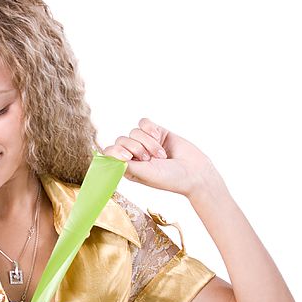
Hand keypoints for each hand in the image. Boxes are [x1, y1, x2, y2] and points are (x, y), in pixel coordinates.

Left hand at [102, 117, 218, 197]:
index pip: (110, 152)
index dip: (116, 151)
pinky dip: (151, 129)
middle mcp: (134, 155)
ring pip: (134, 131)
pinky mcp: (156, 132)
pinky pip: (144, 122)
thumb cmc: (169, 179)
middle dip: (137, 148)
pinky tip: (160, 138)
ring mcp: (145, 142)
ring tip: (161, 155)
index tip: (128, 157)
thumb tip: (106, 153)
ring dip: (149, 142)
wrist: (195, 172)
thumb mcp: (144, 174)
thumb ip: (124, 164)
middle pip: (121, 139)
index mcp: (127, 167)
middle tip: (150, 159)